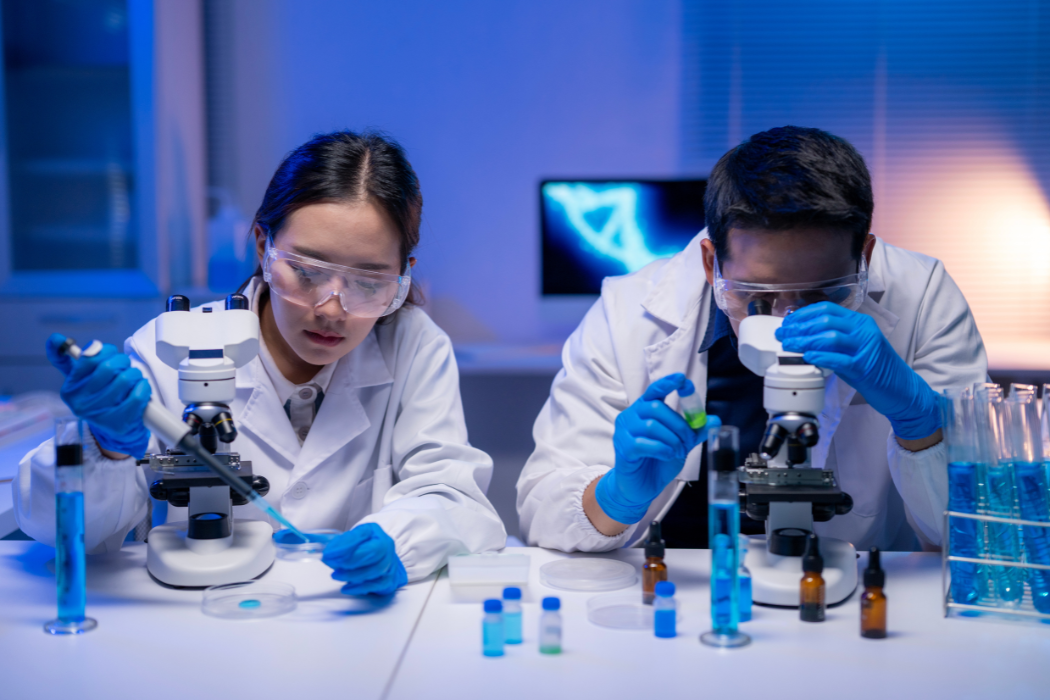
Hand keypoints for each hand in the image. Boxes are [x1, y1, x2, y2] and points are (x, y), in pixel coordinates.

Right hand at [46, 333, 151, 457]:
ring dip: (135, 374)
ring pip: (125, 379)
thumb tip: (55, 339)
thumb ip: (66, 360)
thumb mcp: (80, 381)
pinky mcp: (119, 423)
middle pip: (108, 367)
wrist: (112, 433)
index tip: (111, 353)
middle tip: (125, 366)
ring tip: (134, 379)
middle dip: (123, 361)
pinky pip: (138, 395)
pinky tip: (141, 389)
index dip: (105, 350)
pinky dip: (143, 387)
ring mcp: (100, 415)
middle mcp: (81, 403)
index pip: (89, 358)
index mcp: (70, 389)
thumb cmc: (98, 400)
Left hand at [321, 523, 407, 595]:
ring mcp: (390, 562)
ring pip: (376, 569)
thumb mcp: (347, 539)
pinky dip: (360, 587)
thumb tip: (309, 538)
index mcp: (373, 530)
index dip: (345, 544)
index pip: (361, 534)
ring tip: (336, 575)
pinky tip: (346, 588)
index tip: (328, 553)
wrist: (380, 559)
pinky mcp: (389, 579)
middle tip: (333, 565)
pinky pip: (377, 584)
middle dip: (351, 560)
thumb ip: (330, 541)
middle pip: (373, 552)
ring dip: (353, 574)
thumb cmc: (361, 549)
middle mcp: (386, 544)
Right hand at [594, 373, 719, 523]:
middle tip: (688, 441)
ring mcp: (624, 431)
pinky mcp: (623, 448)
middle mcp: (631, 416)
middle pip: (656, 408)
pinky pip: (643, 443)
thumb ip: (694, 432)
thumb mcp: (680, 444)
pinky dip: (661, 449)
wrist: (642, 486)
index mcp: (644, 409)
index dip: (668, 384)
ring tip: (676, 451)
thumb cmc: (658, 461)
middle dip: (679, 424)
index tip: (683, 380)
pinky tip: (666, 455)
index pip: (655, 390)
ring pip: (652, 426)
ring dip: (672, 440)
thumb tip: (714, 420)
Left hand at [775, 302, 939, 439]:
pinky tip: (808, 358)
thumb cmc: (874, 369)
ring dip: (805, 341)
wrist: (902, 389)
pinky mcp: (864, 367)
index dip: (804, 314)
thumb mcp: (853, 348)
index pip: (827, 309)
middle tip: (782, 335)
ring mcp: (865, 348)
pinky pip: (839, 359)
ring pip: (830, 337)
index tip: (788, 322)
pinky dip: (821, 357)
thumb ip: (833, 340)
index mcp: (860, 323)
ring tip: (789, 345)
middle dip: (799, 328)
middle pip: (825, 322)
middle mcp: (864, 331)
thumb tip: (803, 336)